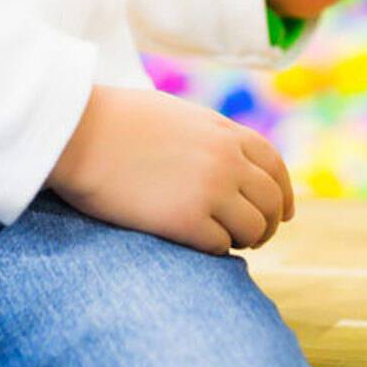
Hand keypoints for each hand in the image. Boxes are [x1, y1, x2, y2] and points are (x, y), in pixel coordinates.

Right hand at [47, 85, 293, 255]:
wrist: (81, 133)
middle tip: (255, 238)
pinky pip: (221, 247)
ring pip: (254, 228)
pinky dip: (217, 251)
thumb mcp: (178, 116)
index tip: (284, 213)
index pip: (275, 166)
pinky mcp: (185, 221)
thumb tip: (226, 159)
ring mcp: (209, 190)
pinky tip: (200, 246)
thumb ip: (209, 136)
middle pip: (271, 201)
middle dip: (269, 224)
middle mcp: (226, 159)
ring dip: (247, 241)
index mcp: (225, 131)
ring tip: (230, 245)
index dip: (285, 192)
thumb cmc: (118, 121)